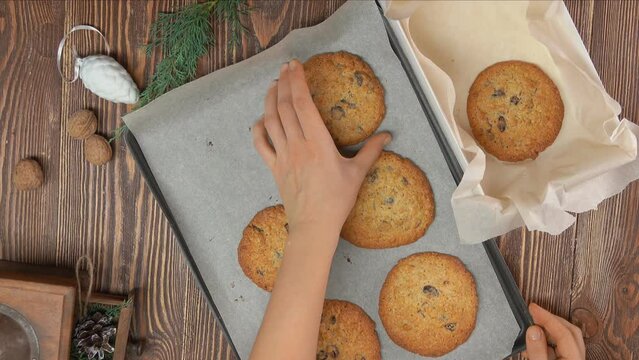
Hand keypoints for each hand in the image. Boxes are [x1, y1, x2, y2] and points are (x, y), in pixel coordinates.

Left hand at [252, 59, 390, 239]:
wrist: (313, 226)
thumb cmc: (337, 201)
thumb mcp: (357, 174)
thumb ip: (371, 151)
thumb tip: (388, 135)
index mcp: (317, 142)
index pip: (302, 103)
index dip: (297, 81)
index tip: (296, 66)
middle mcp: (297, 145)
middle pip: (284, 106)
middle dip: (283, 83)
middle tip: (286, 68)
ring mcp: (282, 156)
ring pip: (270, 120)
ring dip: (270, 99)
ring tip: (273, 85)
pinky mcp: (274, 168)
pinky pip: (261, 144)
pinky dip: (258, 129)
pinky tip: (261, 119)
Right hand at [524, 303, 585, 359]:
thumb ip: (538, 351)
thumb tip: (533, 330)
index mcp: (574, 359)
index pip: (564, 332)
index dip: (547, 317)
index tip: (533, 308)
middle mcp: (576, 359)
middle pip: (570, 331)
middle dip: (551, 319)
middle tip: (535, 312)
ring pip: (565, 339)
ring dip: (549, 329)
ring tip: (533, 325)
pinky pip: (559, 348)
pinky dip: (547, 341)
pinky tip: (535, 342)